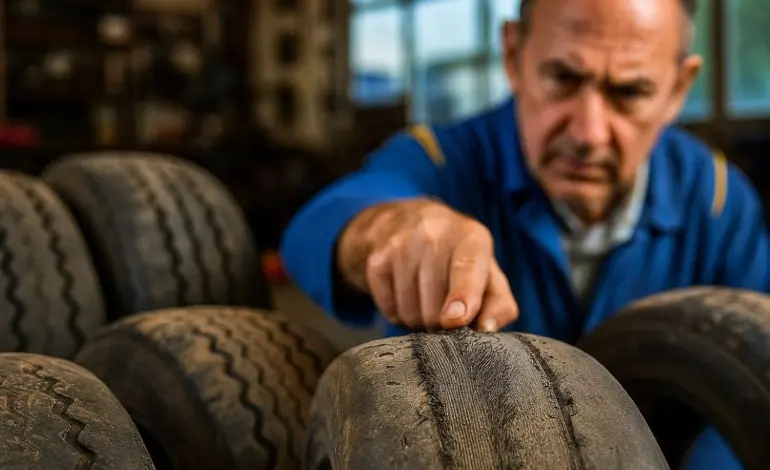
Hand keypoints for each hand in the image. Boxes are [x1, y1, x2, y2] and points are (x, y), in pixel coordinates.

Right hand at [337, 198, 518, 331]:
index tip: (455, 319)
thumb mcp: (488, 274)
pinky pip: (389, 310)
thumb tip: (487, 329)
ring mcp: (401, 244)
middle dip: (442, 322)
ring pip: (410, 312)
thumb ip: (499, 305)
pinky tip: (406, 295)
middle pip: (435, 307)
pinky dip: (399, 314)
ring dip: (420, 320)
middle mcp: (434, 233)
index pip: (466, 267)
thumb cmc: (459, 258)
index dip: (462, 296)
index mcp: (470, 237)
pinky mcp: (376, 260)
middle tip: (445, 310)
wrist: (407, 221)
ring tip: (426, 300)